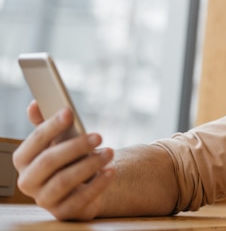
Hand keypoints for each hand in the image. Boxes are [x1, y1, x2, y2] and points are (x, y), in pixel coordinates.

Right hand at [12, 101, 115, 219]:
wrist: (81, 186)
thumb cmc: (68, 158)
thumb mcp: (59, 139)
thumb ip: (47, 123)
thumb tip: (35, 104)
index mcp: (24, 159)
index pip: (35, 140)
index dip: (51, 125)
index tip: (69, 112)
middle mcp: (28, 181)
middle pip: (49, 161)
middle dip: (75, 146)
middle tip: (99, 135)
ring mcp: (44, 199)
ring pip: (64, 181)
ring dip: (90, 164)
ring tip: (110, 152)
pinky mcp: (63, 212)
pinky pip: (80, 199)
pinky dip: (98, 184)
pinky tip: (111, 172)